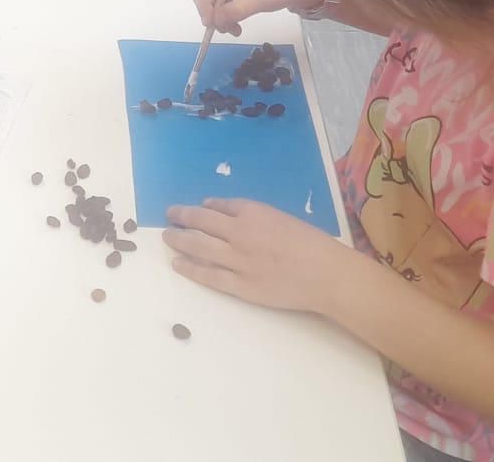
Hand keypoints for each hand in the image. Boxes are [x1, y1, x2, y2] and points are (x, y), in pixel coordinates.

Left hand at [163, 198, 362, 313]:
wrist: (326, 274)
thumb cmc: (310, 243)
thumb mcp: (280, 217)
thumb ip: (250, 213)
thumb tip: (216, 208)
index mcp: (253, 213)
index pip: (218, 207)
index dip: (201, 208)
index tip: (192, 209)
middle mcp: (239, 234)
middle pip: (201, 223)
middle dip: (182, 218)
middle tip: (169, 216)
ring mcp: (238, 261)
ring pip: (199, 247)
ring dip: (179, 240)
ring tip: (167, 237)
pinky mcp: (240, 285)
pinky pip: (209, 276)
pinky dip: (190, 268)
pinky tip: (178, 264)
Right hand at [190, 0, 325, 35]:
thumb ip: (238, 9)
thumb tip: (216, 21)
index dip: (205, 4)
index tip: (210, 23)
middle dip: (211, 12)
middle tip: (223, 28)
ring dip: (216, 16)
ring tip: (233, 28)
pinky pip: (215, 3)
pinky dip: (221, 16)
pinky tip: (233, 24)